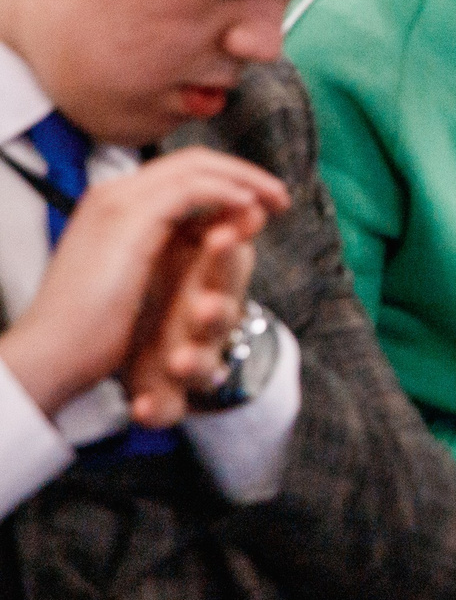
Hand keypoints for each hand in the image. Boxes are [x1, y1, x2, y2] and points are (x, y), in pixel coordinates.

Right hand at [0, 148, 285, 419]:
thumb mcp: (129, 276)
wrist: (51, 352)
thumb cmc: (89, 325)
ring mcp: (120, 202)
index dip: (225, 180)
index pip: (178, 173)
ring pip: (197, 168)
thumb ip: (159, 248)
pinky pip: (194, 190)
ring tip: (276, 202)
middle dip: (242, 173)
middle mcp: (113, 193)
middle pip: (191, 161)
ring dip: (245, 181)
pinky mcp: (131, 218)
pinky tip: (250, 211)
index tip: (261, 202)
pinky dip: (228, 194)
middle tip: (279, 196)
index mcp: (111, 205)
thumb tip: (206, 236)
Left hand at [122, 212, 259, 427]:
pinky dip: (161, 407)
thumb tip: (234, 192)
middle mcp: (199, 316)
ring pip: (207, 364)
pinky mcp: (164, 393)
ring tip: (176, 361)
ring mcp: (184, 356)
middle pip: (226, 311)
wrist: (78, 355)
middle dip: (219, 307)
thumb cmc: (128, 294)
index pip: (228, 264)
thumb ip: (194, 216)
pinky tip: (143, 407)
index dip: (229, 253)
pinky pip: (172, 406)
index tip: (223, 237)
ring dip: (196, 362)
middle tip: (204, 305)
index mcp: (202, 279)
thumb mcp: (152, 244)